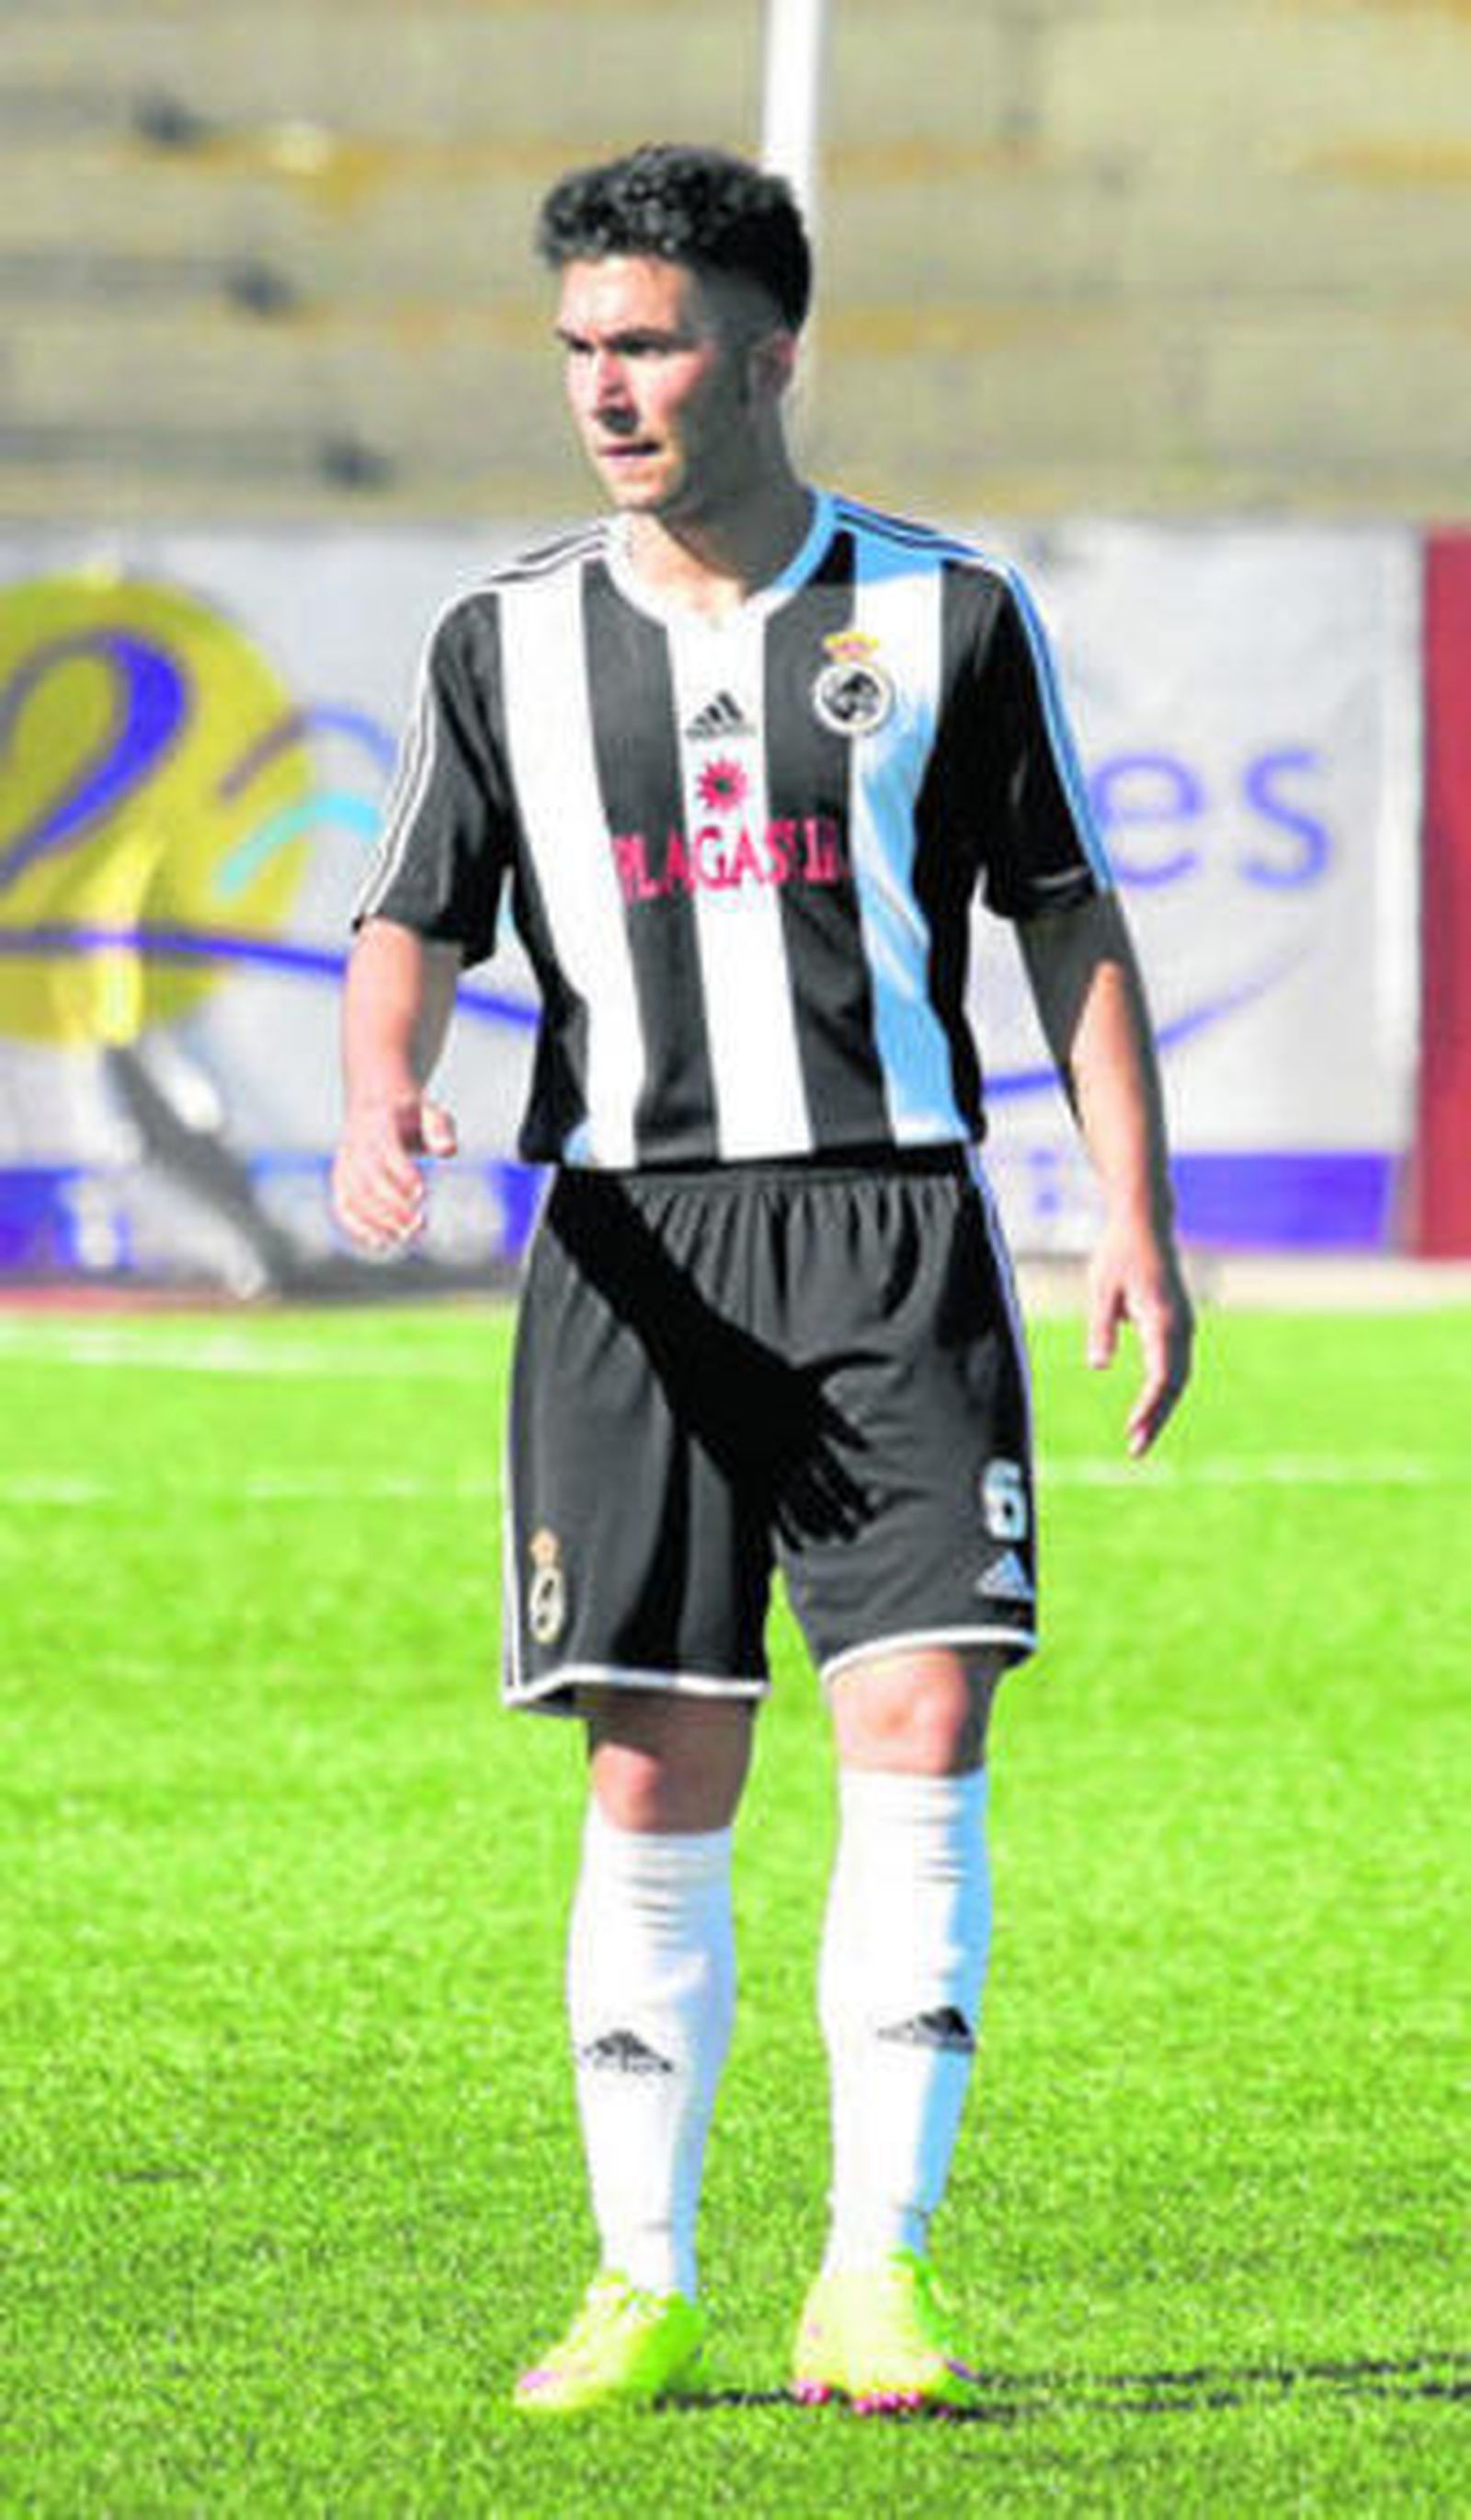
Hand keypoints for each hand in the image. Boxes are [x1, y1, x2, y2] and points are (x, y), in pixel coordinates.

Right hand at [331, 1092, 457, 1252]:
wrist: (374, 1102)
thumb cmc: (411, 1114)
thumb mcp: (430, 1111)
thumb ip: (440, 1127)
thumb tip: (448, 1150)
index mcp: (380, 1124)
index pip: (387, 1151)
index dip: (402, 1173)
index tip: (421, 1194)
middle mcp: (358, 1144)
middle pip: (369, 1179)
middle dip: (392, 1205)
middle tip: (418, 1225)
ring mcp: (345, 1162)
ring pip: (355, 1196)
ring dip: (378, 1220)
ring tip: (405, 1236)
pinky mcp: (341, 1179)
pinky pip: (343, 1205)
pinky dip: (357, 1226)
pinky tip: (380, 1242)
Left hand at [1086, 1215, 1193, 1457]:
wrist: (1145, 1224)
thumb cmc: (1118, 1253)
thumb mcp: (1101, 1288)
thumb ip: (1101, 1327)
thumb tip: (1098, 1366)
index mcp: (1163, 1319)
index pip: (1162, 1375)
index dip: (1150, 1406)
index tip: (1133, 1430)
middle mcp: (1181, 1326)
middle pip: (1174, 1384)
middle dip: (1157, 1418)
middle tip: (1136, 1450)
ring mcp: (1183, 1326)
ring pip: (1178, 1378)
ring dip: (1161, 1409)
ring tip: (1139, 1439)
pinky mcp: (1178, 1326)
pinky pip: (1175, 1366)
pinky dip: (1164, 1392)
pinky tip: (1148, 1412)